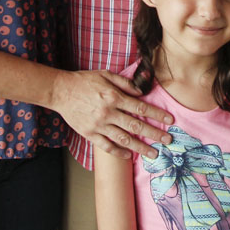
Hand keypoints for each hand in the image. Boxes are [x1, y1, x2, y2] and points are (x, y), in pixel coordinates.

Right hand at [50, 70, 173, 158]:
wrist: (60, 91)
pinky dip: (118, 152)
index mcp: (113, 96)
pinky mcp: (89, 133)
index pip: (140, 108)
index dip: (157, 114)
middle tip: (168, 140)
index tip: (169, 120)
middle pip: (136, 125)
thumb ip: (125, 83)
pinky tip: (128, 155)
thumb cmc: (83, 81)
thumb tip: (141, 92)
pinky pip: (106, 146)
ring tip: (153, 153)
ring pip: (123, 139)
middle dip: (154, 133)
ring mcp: (98, 125)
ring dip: (140, 147)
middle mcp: (108, 112)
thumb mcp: (105, 74)